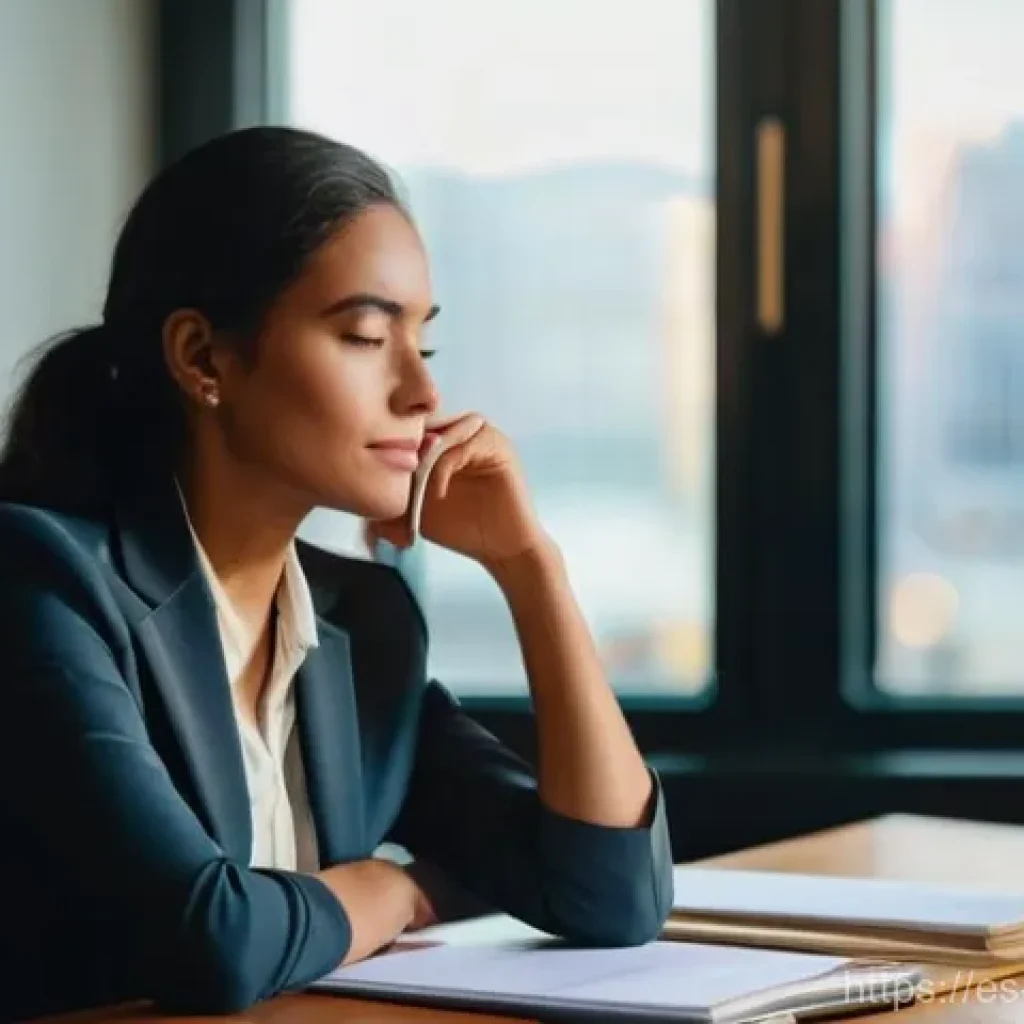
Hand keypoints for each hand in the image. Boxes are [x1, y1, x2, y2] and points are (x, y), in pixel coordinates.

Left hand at [367, 413, 547, 570]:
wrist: (500, 549)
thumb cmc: (460, 527)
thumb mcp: (414, 507)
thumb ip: (391, 492)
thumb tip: (353, 491)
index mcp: (441, 438)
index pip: (409, 425)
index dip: (389, 441)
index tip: (373, 470)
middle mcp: (461, 430)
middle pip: (423, 421)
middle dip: (404, 447)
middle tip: (389, 476)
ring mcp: (480, 434)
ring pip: (441, 430)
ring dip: (422, 457)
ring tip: (413, 486)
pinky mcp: (496, 445)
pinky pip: (462, 445)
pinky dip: (443, 468)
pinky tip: (436, 494)